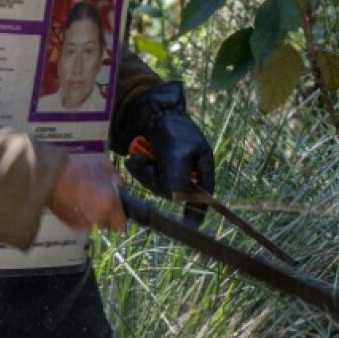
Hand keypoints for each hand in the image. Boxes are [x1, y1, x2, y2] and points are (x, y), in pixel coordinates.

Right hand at [47, 153, 125, 230]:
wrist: (49, 175)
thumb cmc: (79, 167)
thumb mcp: (105, 165)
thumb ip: (117, 181)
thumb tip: (120, 190)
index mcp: (110, 205)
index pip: (122, 224)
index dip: (120, 214)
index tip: (116, 205)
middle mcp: (98, 219)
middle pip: (107, 222)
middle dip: (106, 211)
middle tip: (98, 195)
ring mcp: (83, 223)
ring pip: (94, 221)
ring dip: (93, 212)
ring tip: (84, 195)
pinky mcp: (70, 224)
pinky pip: (82, 221)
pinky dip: (80, 213)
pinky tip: (74, 200)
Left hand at [116, 83, 215, 200]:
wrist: (151, 111)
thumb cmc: (173, 129)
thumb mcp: (178, 153)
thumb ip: (178, 178)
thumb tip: (174, 199)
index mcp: (203, 168)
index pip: (203, 196)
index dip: (198, 210)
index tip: (192, 226)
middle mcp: (189, 172)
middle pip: (174, 193)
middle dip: (158, 181)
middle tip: (148, 167)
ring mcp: (171, 171)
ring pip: (158, 186)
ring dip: (146, 174)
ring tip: (139, 159)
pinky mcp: (156, 168)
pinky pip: (147, 178)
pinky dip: (139, 169)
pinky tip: (135, 159)